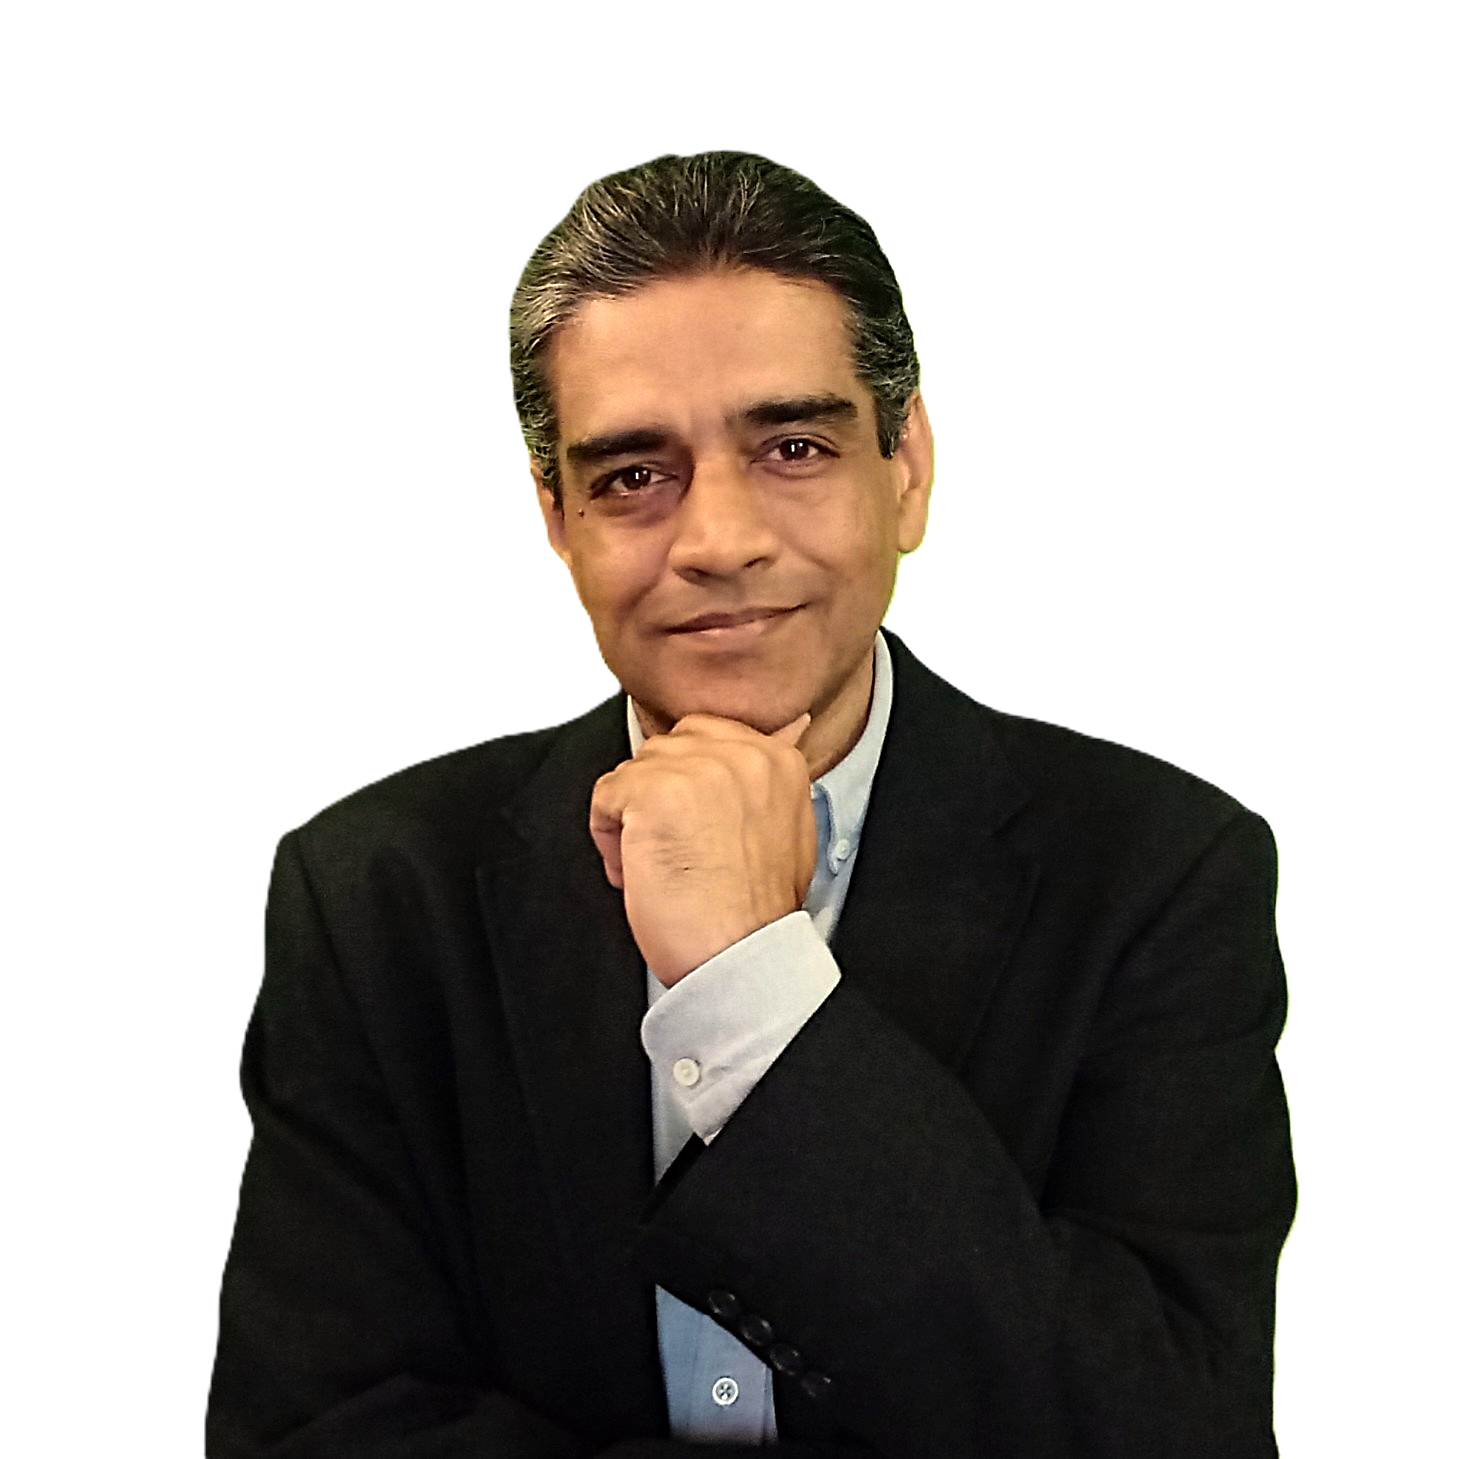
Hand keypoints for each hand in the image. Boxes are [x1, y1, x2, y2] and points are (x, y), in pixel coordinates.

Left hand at [589, 713, 816, 985]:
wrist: (742, 958)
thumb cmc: (756, 912)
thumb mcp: (788, 829)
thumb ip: (769, 782)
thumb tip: (789, 728)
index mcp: (777, 760)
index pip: (705, 735)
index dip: (686, 784)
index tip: (692, 825)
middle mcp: (741, 754)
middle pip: (665, 749)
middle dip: (658, 798)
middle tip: (675, 849)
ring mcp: (697, 769)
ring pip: (633, 772)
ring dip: (633, 820)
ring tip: (660, 866)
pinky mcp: (653, 793)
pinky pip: (605, 796)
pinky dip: (608, 838)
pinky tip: (639, 872)